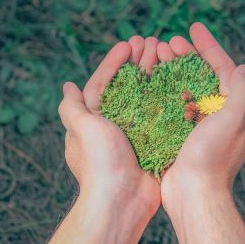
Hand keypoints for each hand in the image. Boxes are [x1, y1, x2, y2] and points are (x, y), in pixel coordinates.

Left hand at [59, 38, 160, 214]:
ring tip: (164, 54)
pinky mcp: (153, 140)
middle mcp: (114, 124)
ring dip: (153, 75)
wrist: (122, 200)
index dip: (115, 62)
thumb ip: (72, 107)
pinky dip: (167, 97)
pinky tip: (177, 81)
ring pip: (145, 96)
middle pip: (127, 86)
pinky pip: (160, 114)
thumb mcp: (81, 129)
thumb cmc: (100, 162)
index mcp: (95, 119)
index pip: (103, 83)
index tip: (128, 44)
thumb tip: (67, 86)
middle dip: (137, 63)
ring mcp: (135, 132)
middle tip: (151, 43)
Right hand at [157, 22, 244, 209]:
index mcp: (237, 110)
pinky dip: (166, 90)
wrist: (193, 193)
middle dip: (187, 56)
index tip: (193, 28)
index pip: (225, 69)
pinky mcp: (184, 132)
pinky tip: (153, 80)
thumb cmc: (212, 158)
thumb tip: (243, 68)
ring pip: (188, 88)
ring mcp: (201, 124)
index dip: (209, 47)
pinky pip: (176, 104)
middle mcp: (221, 115)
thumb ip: (242, 92)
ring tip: (157, 55)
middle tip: (168, 42)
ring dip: (173, 70)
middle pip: (204, 76)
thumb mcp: (233, 121)